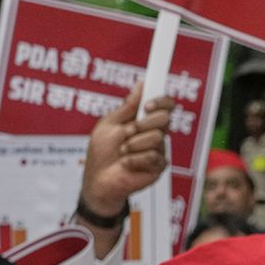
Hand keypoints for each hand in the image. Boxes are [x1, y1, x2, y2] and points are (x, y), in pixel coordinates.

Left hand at [81, 83, 175, 216]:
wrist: (98, 178)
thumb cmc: (101, 152)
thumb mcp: (110, 124)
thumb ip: (127, 107)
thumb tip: (141, 85)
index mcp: (145, 121)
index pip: (165, 106)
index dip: (161, 101)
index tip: (147, 105)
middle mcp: (155, 134)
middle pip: (165, 119)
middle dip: (142, 125)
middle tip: (127, 133)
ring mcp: (158, 151)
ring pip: (157, 138)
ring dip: (134, 144)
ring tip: (122, 152)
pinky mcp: (158, 167)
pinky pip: (153, 157)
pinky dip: (135, 159)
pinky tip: (126, 164)